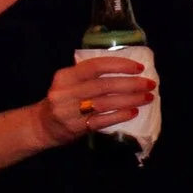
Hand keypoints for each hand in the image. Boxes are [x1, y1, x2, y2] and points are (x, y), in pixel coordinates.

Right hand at [30, 57, 153, 148]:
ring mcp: (68, 111)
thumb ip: (91, 76)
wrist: (42, 126)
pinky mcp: (74, 127)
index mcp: (65, 76)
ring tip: (148, 97)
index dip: (119, 65)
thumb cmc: (65, 100)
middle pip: (103, 85)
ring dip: (130, 100)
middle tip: (151, 84)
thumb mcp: (70, 83)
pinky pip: (101, 121)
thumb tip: (129, 69)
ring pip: (104, 103)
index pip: (95, 66)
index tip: (140, 67)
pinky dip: (119, 115)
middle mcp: (64, 92)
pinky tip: (133, 112)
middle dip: (131, 84)